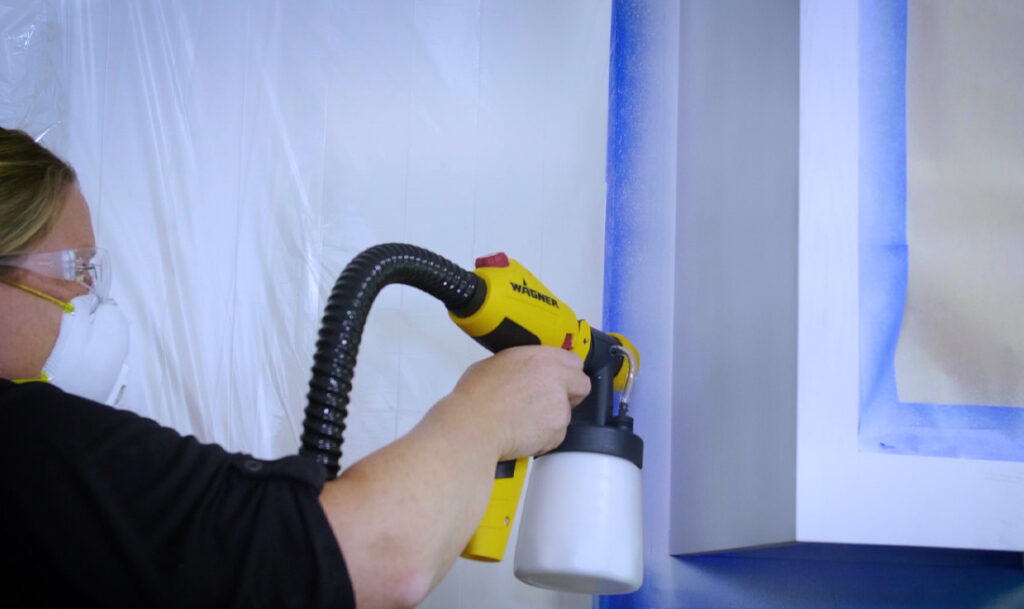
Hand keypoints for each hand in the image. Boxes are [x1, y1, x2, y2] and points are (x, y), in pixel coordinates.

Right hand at [442, 345, 590, 460]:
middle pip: (581, 385)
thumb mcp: (496, 364)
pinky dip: (543, 437)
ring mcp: (560, 405)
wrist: (474, 425)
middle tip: (548, 401)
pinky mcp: (558, 430)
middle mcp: (556, 378)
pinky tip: (523, 432)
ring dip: (552, 417)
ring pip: (567, 412)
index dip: (566, 373)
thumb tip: (520, 371)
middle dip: (570, 394)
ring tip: (524, 420)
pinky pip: (556, 435)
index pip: (573, 361)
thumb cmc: (476, 398)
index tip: (560, 379)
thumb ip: (520, 364)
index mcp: (541, 357)